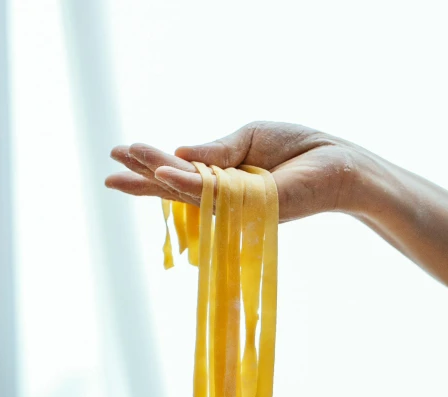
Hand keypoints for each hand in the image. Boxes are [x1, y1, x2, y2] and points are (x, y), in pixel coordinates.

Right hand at [106, 122, 374, 221]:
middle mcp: (226, 196)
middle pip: (177, 188)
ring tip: (125, 163)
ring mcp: (237, 204)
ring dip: (156, 175)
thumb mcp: (250, 138)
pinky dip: (188, 182)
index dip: (153, 164)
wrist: (339, 163)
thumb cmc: (299, 150)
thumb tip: (180, 151)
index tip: (122, 153)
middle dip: (143, 178)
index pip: (182, 172)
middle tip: (109, 172)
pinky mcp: (252, 206)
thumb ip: (217, 149)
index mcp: (223, 178)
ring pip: (189, 190)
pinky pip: (215, 192)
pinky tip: (163, 172)